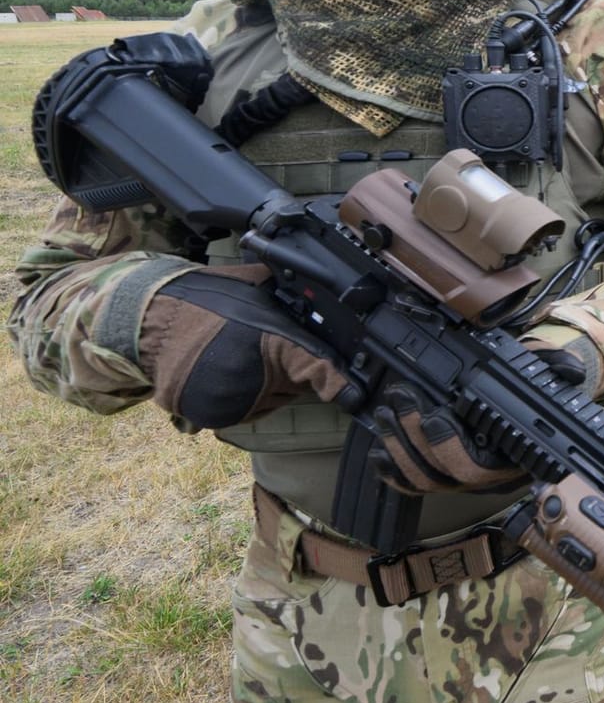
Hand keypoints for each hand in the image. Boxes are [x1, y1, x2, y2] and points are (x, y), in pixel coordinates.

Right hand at [142, 265, 351, 428]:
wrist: (149, 320)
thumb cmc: (205, 299)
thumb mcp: (258, 286)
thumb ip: (295, 295)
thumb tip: (332, 295)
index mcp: (269, 343)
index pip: (316, 370)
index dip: (337, 383)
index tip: (355, 395)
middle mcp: (252, 378)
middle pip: (296, 386)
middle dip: (290, 370)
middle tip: (259, 344)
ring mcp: (231, 402)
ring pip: (274, 400)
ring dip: (268, 386)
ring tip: (236, 356)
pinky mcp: (213, 416)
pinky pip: (247, 411)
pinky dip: (244, 397)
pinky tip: (223, 373)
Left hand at [364, 326, 603, 493]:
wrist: (529, 413)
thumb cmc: (536, 396)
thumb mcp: (548, 375)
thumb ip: (556, 368)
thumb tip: (568, 370)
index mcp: (511, 457)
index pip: (478, 464)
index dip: (449, 443)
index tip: (432, 413)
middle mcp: (486, 476)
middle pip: (443, 473)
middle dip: (415, 438)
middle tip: (401, 399)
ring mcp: (462, 480)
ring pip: (424, 480)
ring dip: (399, 448)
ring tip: (385, 413)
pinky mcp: (443, 478)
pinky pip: (413, 488)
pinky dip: (392, 473)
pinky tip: (377, 451)